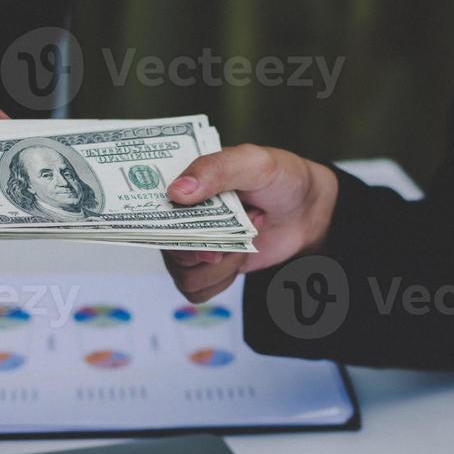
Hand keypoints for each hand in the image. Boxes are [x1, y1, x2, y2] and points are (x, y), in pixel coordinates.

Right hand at [162, 145, 339, 301]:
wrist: (309, 212)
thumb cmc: (279, 178)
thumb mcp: (252, 162)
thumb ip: (215, 169)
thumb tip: (175, 192)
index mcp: (180, 183)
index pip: (145, 207)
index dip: (161, 222)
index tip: (190, 224)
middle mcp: (178, 217)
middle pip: (165, 247)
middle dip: (202, 246)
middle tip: (234, 231)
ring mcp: (192, 245)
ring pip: (183, 275)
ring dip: (221, 263)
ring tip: (246, 236)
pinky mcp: (208, 270)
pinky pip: (197, 291)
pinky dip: (223, 279)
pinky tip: (240, 256)